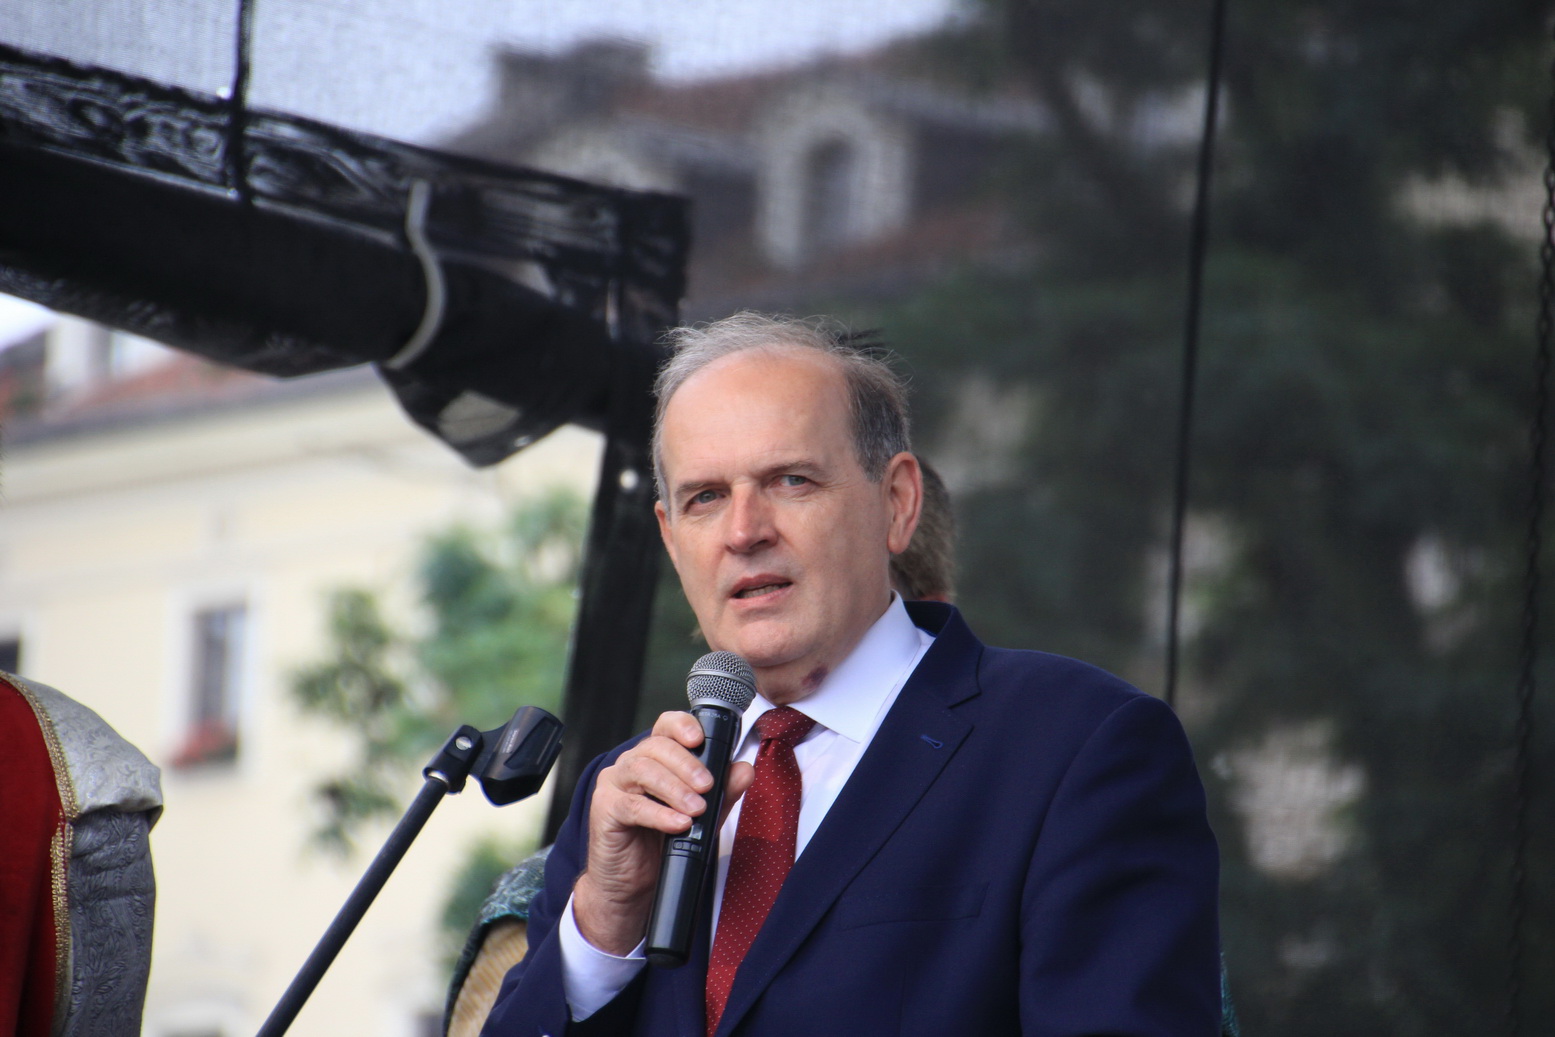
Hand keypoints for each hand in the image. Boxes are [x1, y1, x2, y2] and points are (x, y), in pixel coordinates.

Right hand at [573, 711, 754, 954]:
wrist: (631, 885)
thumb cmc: (661, 844)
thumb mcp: (702, 816)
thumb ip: (722, 792)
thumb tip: (744, 770)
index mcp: (654, 758)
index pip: (666, 726)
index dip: (682, 725)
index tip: (700, 739)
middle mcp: (631, 764)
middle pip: (656, 747)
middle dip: (687, 764)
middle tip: (708, 786)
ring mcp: (614, 785)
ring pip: (643, 770)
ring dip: (675, 788)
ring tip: (697, 809)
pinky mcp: (604, 810)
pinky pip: (631, 805)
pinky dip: (659, 814)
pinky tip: (679, 824)